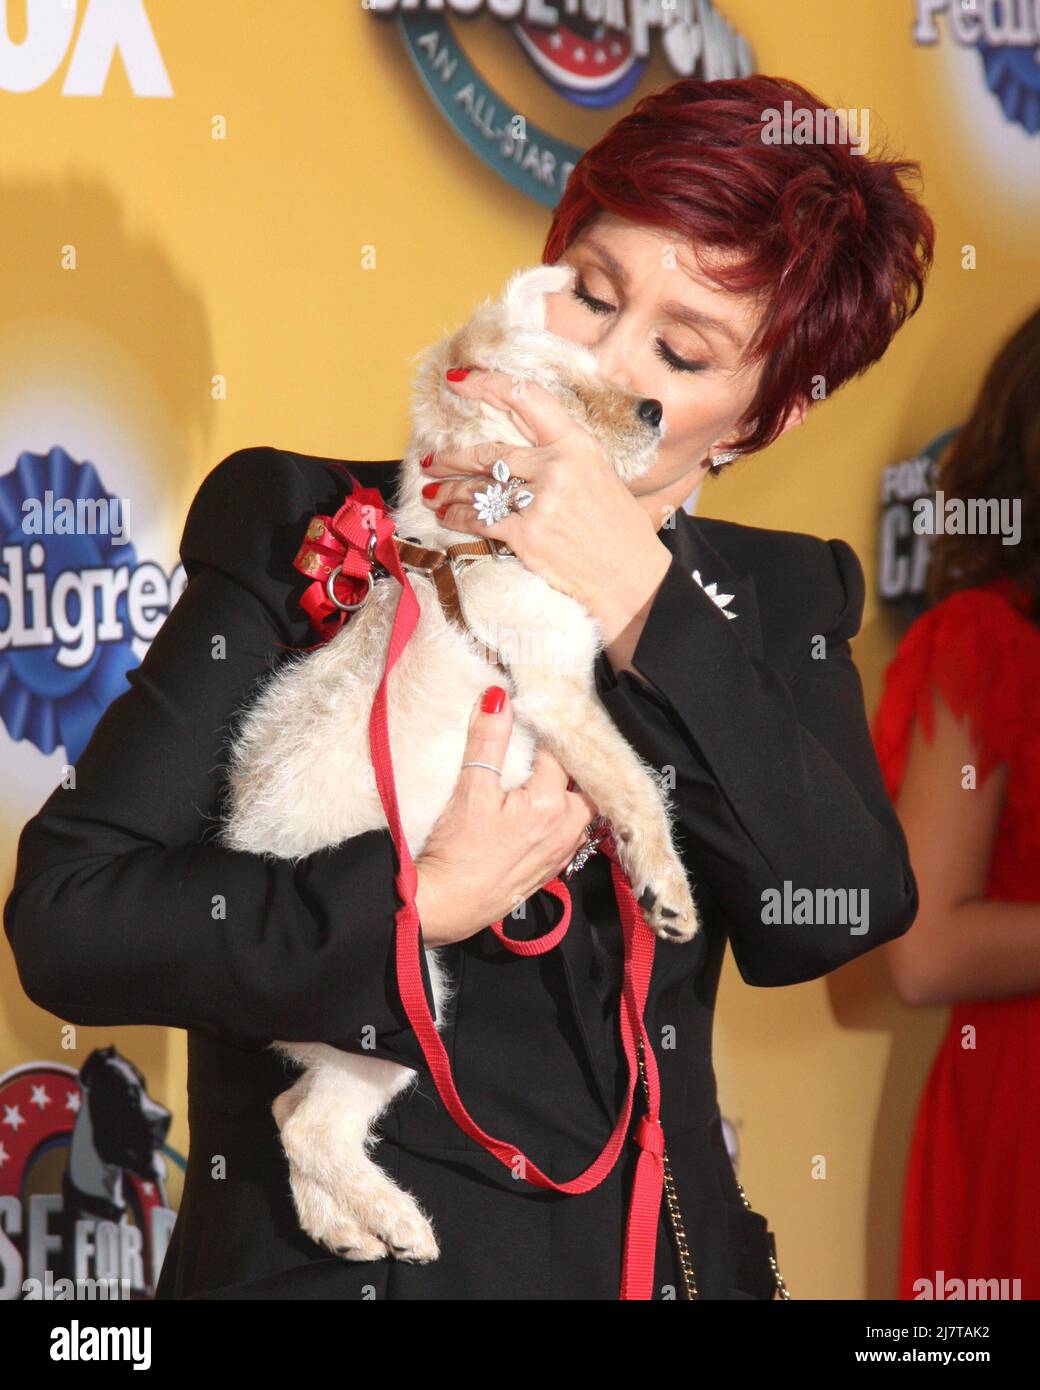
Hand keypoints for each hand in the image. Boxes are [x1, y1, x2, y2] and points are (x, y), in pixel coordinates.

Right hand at [414, 685, 599, 947]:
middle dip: (573, 760)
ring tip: (555, 768)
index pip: (562, 751)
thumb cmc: (456, 851)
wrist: (448, 906)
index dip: (551, 730)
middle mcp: (567, 827)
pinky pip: (573, 831)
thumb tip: (499, 697)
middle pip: (583, 781)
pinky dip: (567, 813)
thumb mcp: (470, 790)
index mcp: (550, 802)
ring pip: (583, 808)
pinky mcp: (552, 867)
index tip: (543, 713)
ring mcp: (562, 850)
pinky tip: (549, 807)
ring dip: (572, 788)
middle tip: (555, 739)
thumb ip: (487, 740)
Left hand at [420, 367, 670, 643]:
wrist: (632, 579)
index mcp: (578, 445)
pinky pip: (480, 519)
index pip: (526, 399)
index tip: (458, 381)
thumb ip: (563, 458)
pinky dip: (457, 517)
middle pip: (488, 452)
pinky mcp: (526, 533)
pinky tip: (446, 515)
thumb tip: (525, 450)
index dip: (487, 385)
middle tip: (431, 458)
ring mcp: (540, 500)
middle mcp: (557, 466)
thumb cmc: (618, 532)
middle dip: (451, 457)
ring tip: (431, 491)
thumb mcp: (600, 477)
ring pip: (478, 487)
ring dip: (447, 490)